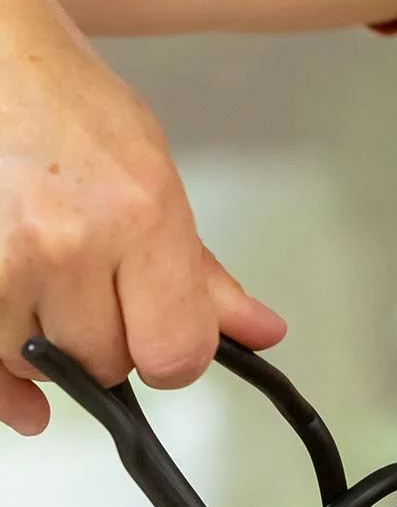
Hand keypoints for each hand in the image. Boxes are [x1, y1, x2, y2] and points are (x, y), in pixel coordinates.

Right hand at [0, 0, 285, 434]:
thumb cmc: (66, 109)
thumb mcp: (155, 179)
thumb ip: (203, 273)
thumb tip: (261, 335)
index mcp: (140, 217)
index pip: (176, 353)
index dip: (172, 358)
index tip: (162, 342)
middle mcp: (70, 244)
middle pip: (105, 365)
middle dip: (104, 343)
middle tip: (94, 293)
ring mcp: (5, 262)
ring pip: (40, 365)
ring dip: (46, 343)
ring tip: (44, 283)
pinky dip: (5, 379)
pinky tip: (21, 397)